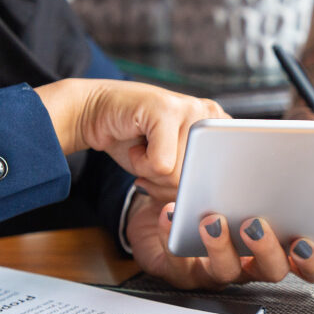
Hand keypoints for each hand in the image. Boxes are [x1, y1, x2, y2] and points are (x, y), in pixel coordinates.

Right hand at [34, 78, 227, 200]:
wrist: (95, 113)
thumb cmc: (134, 143)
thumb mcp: (171, 167)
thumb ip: (193, 180)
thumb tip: (198, 205)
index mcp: (219, 128)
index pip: (219, 179)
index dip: (188, 188)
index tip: (170, 172)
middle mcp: (211, 115)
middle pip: (198, 180)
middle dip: (167, 184)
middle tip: (152, 161)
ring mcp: (191, 108)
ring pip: (178, 174)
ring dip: (151, 173)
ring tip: (144, 148)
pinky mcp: (166, 109)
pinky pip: (161, 165)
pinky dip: (140, 165)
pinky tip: (136, 144)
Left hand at [124, 194, 313, 289]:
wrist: (166, 200)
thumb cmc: (219, 190)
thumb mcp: (249, 179)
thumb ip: (270, 176)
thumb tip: (284, 152)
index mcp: (279, 245)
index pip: (309, 266)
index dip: (312, 261)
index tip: (304, 242)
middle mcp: (252, 263)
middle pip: (271, 271)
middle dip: (266, 249)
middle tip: (254, 224)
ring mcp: (219, 270)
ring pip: (227, 271)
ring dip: (221, 246)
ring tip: (212, 220)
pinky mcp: (183, 271)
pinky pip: (178, 264)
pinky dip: (173, 236)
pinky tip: (170, 214)